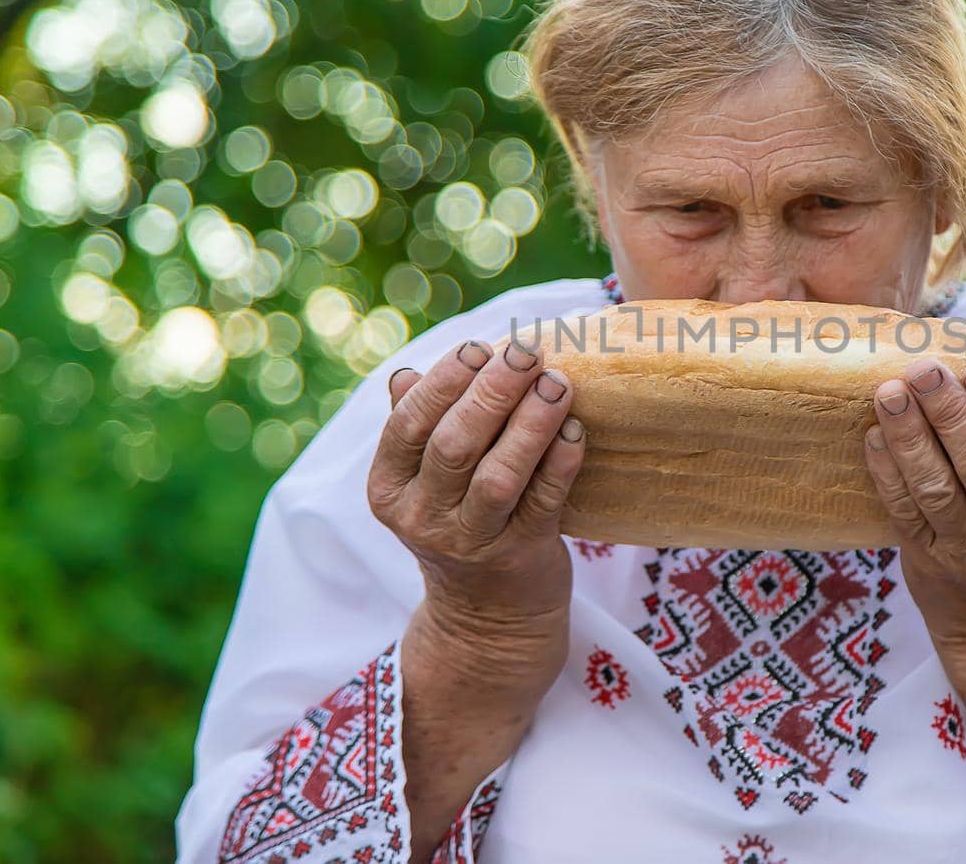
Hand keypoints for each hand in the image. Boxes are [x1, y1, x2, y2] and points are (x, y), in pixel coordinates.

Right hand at [368, 333, 584, 690]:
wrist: (489, 617)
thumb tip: (404, 373)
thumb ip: (416, 429)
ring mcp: (471, 541)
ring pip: (499, 475)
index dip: (443, 382)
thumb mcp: (425, 483)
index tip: (477, 348)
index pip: (408, 425)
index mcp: (389, 489)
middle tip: (526, 352)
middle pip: (454, 444)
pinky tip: (576, 431)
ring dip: (531, 423)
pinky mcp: (521, 555)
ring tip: (557, 383)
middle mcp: (423, 518)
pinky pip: (543, 502)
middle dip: (491, 391)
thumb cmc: (460, 523)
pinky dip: (561, 463)